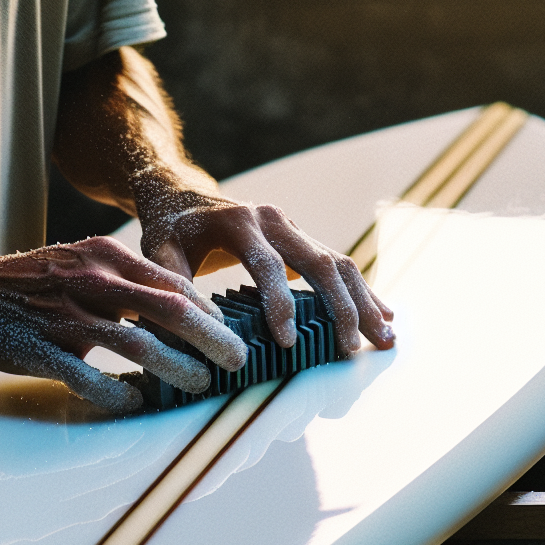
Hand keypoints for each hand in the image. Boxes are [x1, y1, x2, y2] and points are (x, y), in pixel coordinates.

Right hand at [0, 236, 248, 412]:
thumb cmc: (35, 282)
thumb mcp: (84, 264)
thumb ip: (127, 282)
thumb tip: (181, 309)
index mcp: (105, 257)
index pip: (172, 283)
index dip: (208, 311)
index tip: (231, 332)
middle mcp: (91, 281)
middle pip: (167, 309)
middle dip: (210, 338)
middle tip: (238, 360)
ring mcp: (65, 315)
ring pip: (136, 343)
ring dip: (175, 367)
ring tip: (200, 384)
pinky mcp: (41, 349)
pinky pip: (87, 375)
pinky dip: (115, 389)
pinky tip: (134, 399)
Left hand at [136, 190, 394, 354]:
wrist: (181, 194)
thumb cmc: (169, 229)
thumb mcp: (158, 251)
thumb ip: (173, 284)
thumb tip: (197, 329)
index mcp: (240, 222)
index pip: (268, 265)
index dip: (279, 305)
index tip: (287, 344)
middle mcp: (275, 220)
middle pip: (320, 263)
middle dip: (340, 308)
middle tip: (351, 350)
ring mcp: (294, 227)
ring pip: (339, 263)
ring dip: (364, 302)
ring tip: (386, 337)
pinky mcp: (302, 240)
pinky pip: (338, 265)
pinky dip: (361, 292)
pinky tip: (383, 315)